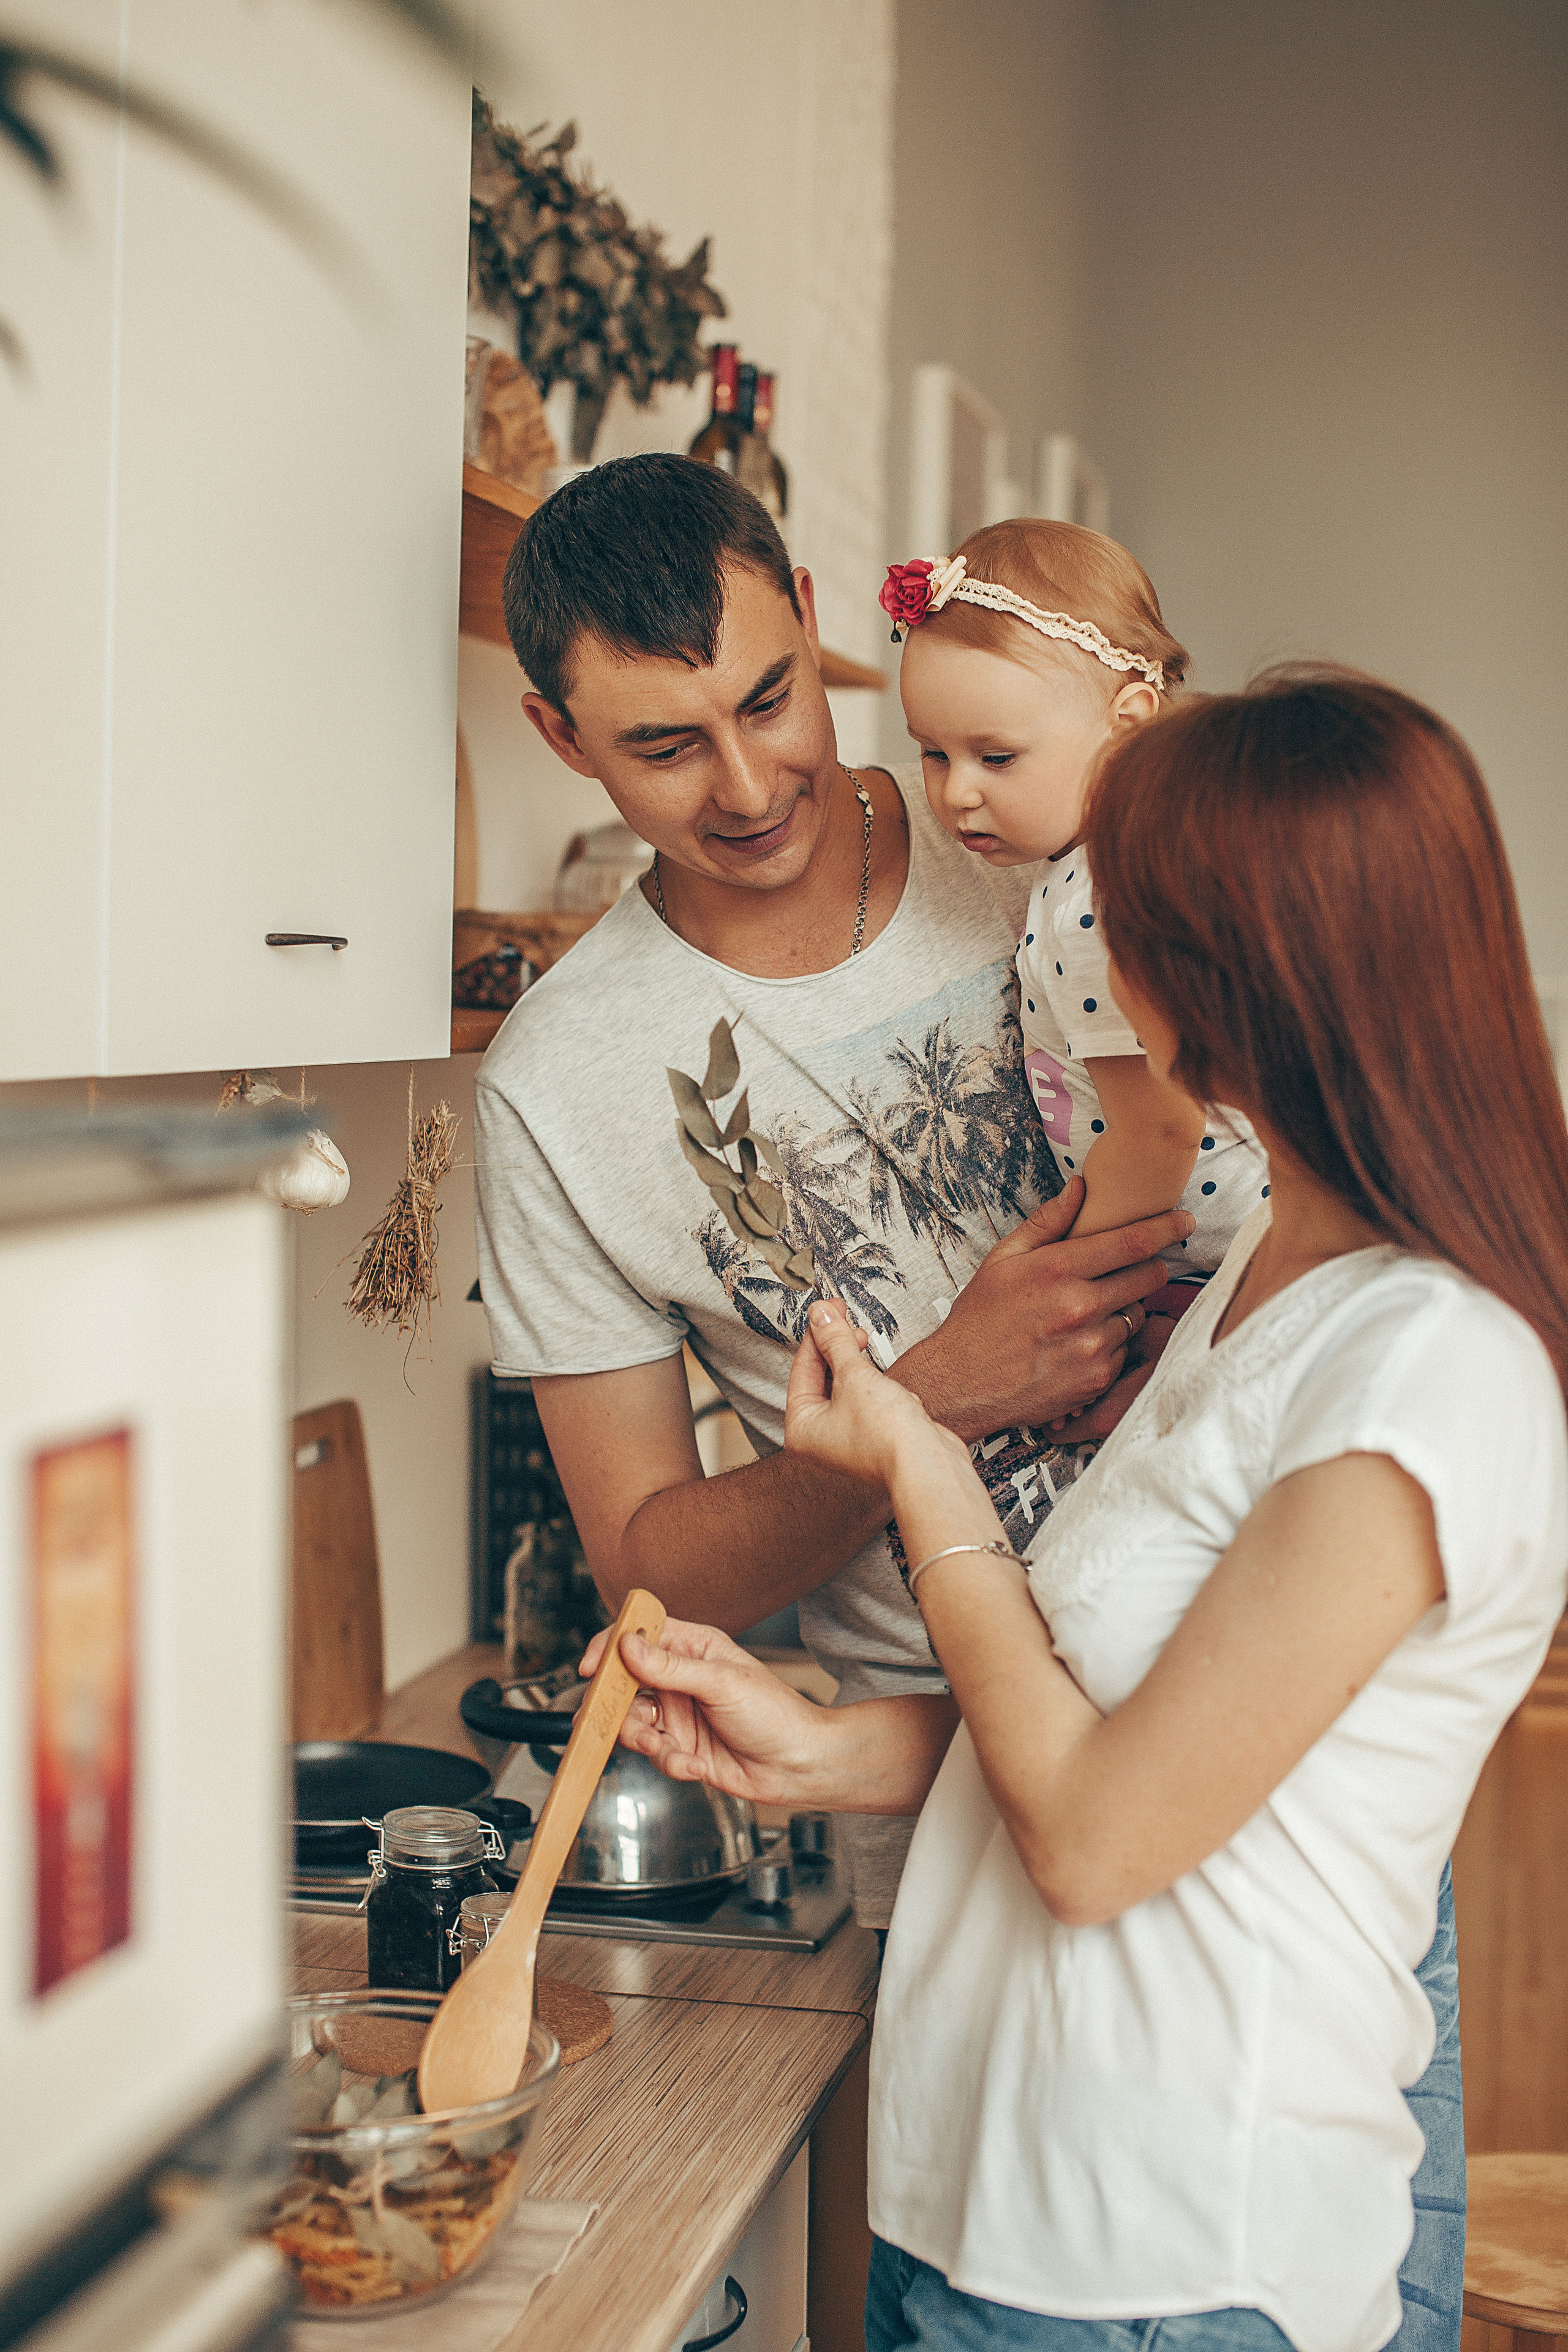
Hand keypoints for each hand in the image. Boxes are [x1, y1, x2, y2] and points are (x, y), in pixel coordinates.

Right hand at [579, 1617, 830, 1805]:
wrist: (798, 1765)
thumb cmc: (775, 1714)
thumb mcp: (722, 1683)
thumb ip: (671, 1667)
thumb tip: (628, 1645)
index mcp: (692, 1648)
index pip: (639, 1635)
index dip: (610, 1646)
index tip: (592, 1667)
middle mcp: (679, 1679)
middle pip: (624, 1683)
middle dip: (616, 1705)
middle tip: (614, 1719)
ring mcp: (678, 1714)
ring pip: (632, 1722)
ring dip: (642, 1739)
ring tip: (664, 1748)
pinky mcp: (679, 1748)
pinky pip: (654, 1754)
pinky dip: (670, 1763)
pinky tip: (695, 1766)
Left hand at [785, 1299, 953, 1486]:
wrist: (928, 1467)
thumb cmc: (886, 1437)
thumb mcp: (854, 1377)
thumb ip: (835, 1341)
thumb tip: (820, 1315)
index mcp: (801, 1428)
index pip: (802, 1369)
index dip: (817, 1334)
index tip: (828, 1310)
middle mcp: (820, 1437)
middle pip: (822, 1377)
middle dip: (836, 1347)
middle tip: (844, 1318)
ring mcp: (848, 1438)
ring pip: (847, 1387)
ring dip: (857, 1364)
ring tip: (863, 1341)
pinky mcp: (875, 1436)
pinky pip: (869, 1401)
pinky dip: (878, 1387)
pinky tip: (892, 1385)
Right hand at [894, 1180, 1195, 1442]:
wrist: (961, 1383)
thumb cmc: (980, 1317)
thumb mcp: (1003, 1260)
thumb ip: (1047, 1222)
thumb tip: (1080, 1187)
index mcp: (1057, 1269)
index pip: (1133, 1241)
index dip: (1167, 1227)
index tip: (1184, 1221)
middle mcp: (1080, 1306)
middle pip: (1149, 1277)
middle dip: (1150, 1267)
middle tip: (1135, 1268)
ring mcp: (1091, 1346)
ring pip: (1138, 1315)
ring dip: (1126, 1309)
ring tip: (1091, 1313)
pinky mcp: (1096, 1379)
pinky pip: (1125, 1351)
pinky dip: (1112, 1344)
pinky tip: (1081, 1344)